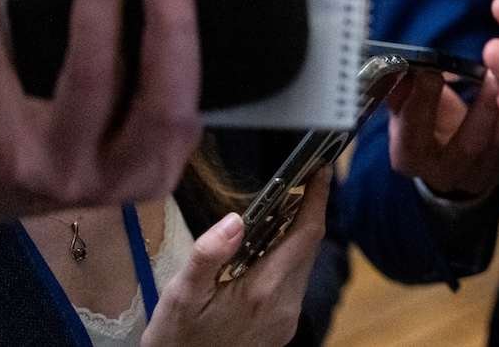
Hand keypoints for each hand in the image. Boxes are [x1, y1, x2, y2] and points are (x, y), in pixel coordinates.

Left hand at [0, 0, 201, 228]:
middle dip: (162, 23)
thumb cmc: (75, 145)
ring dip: (96, 4)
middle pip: (148, 95)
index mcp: (155, 165)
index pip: (180, 104)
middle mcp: (112, 175)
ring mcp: (55, 167)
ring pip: (85, 79)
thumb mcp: (130, 136)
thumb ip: (155, 83)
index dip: (180, 37)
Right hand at [142, 169, 330, 346]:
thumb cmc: (175, 339)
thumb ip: (208, 255)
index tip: (322, 169)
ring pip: (303, 265)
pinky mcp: (282, 329)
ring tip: (276, 213)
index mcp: (264, 291)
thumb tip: (235, 220)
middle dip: (306, 213)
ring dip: (295, 237)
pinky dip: (286, 260)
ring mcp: (287, 320)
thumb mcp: (180, 295)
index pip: (307, 234)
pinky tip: (263, 253)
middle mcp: (285, 306)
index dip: (317, 198)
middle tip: (296, 183)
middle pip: (309, 247)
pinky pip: (294, 284)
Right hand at [386, 67, 498, 199]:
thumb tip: (400, 67)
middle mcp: (446, 174)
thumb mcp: (405, 107)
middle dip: (481, 108)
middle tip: (493, 71)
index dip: (421, 103)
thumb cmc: (424, 120)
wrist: (449, 155)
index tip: (431, 70)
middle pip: (467, 145)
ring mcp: (481, 175)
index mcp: (410, 158)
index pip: (413, 135)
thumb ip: (402, 91)